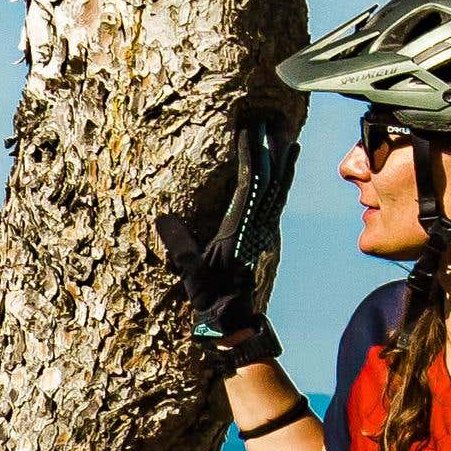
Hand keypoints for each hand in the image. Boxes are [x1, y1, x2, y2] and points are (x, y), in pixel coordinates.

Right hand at [159, 117, 299, 378]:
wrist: (238, 328)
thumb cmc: (212, 305)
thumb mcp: (190, 278)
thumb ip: (180, 249)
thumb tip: (163, 218)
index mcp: (239, 232)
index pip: (248, 186)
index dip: (249, 157)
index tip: (248, 131)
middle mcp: (257, 229)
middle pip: (269, 182)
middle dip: (269, 151)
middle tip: (271, 122)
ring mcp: (264, 234)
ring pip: (277, 191)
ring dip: (281, 164)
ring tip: (287, 140)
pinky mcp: (265, 240)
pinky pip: (276, 204)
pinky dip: (282, 184)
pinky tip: (284, 174)